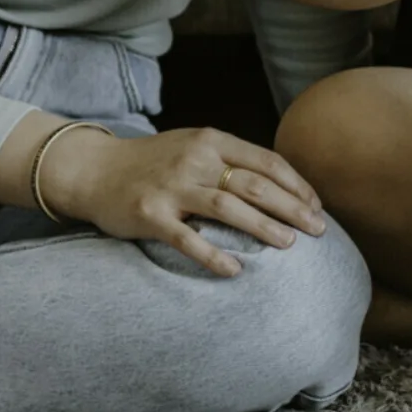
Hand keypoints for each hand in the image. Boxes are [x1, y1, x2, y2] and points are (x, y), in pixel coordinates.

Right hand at [40, 126, 327, 277]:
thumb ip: (230, 160)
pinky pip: (187, 239)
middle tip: (319, 230)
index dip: (296, 185)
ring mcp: (172, 187)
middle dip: (292, 208)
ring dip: (264, 227)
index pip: (266, 161)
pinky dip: (213, 255)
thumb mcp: (193, 146)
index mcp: (211, 141)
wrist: (93, 169)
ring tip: (290, 245)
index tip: (316, 207)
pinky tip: (236, 270)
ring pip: (229, 208)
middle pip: (256, 185)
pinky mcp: (150, 213)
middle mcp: (195, 160)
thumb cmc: (153, 162)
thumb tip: (279, 184)